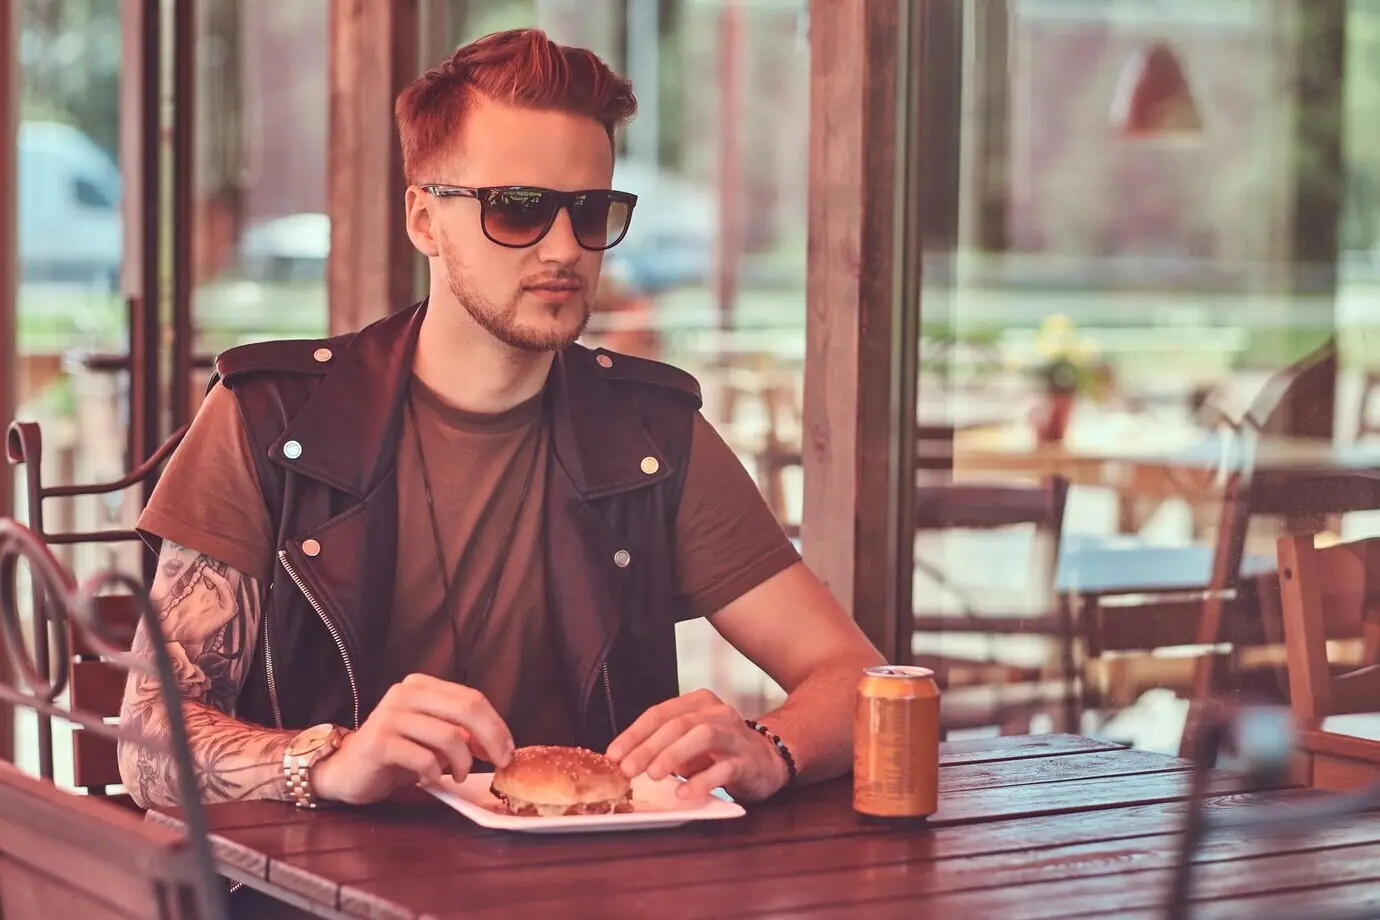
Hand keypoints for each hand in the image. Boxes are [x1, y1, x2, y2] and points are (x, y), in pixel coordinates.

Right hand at [311, 673, 513, 804]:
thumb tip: (499, 745)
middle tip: (500, 763)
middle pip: (466, 710)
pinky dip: (435, 773)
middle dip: (491, 739)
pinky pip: (424, 758)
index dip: (497, 725)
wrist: (344, 771)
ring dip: (462, 763)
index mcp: (421, 686)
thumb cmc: (394, 755)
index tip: (509, 750)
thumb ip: (461, 734)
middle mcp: (405, 693)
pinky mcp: (380, 741)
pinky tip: (429, 779)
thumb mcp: (431, 739)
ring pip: (449, 736)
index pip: (472, 698)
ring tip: (457, 776)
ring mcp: (391, 715)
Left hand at [605, 689, 788, 802]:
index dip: (633, 734)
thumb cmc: (719, 751)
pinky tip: (684, 794)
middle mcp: (717, 713)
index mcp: (697, 703)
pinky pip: (724, 768)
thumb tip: (624, 761)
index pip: (660, 713)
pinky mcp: (748, 760)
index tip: (613, 755)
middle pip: (678, 724)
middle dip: (648, 747)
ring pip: (702, 736)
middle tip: (627, 769)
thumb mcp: (687, 743)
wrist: (766, 761)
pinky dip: (702, 781)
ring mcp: (734, 735)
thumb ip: (661, 746)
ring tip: (653, 775)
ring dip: (673, 755)